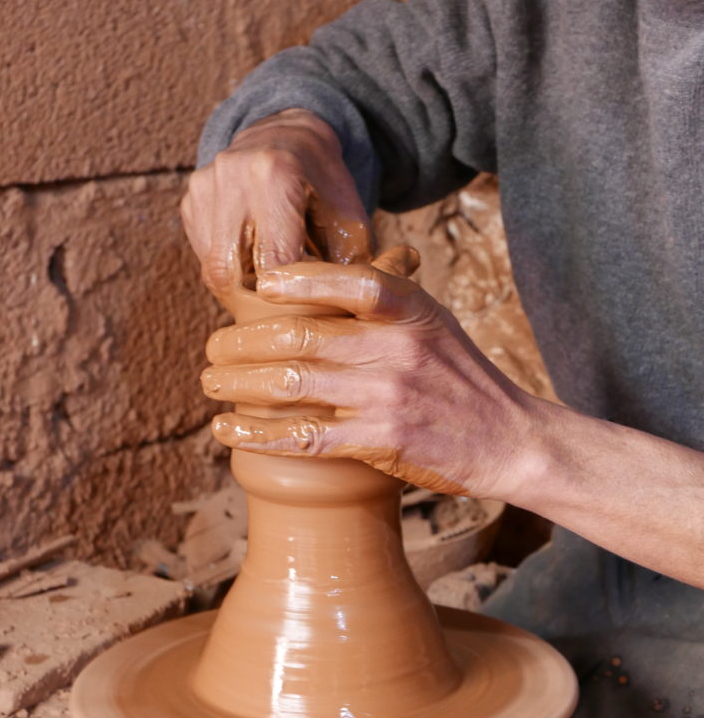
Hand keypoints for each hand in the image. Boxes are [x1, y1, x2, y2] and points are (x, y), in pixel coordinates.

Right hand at [182, 109, 372, 308]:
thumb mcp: (350, 217)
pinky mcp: (192, 200)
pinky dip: (229, 271)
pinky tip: (253, 267)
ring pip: (214, 268)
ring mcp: (205, 187)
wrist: (287, 134)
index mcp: (276, 173)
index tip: (304, 314)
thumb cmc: (324, 182)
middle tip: (282, 318)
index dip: (289, 296)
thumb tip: (333, 317)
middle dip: (258, 302)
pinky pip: (205, 255)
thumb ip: (345, 265)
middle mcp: (232, 175)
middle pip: (233, 270)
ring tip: (270, 296)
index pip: (273, 259)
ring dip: (241, 291)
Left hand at [200, 247, 534, 498]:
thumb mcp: (434, 324)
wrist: (509, 440)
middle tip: (212, 346)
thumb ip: (385, 301)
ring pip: (293, 384)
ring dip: (238, 383)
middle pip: (301, 336)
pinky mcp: (380, 442)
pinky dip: (258, 433)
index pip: (351, 282)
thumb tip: (324, 276)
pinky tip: (228, 430)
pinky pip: (305, 436)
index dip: (299, 279)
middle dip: (243, 341)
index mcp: (411, 311)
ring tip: (209, 383)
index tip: (260, 283)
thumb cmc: (462, 378)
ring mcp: (387, 396)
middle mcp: (397, 348)